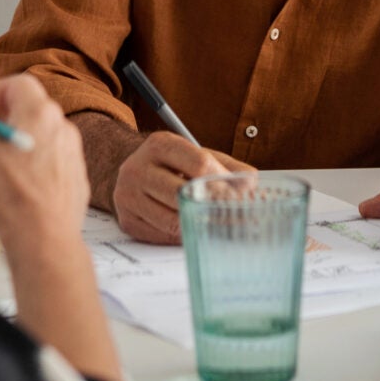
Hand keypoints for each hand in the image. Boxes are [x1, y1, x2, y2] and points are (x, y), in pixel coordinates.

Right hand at [0, 74, 88, 249]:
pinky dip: (16, 171)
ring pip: (28, 144)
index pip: (16, 84)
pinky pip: (39, 167)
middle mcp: (61, 131)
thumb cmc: (15, 197)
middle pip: (21, 115)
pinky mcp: (70, 182)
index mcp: (40, 113)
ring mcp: (68, 157)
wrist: (43, 239)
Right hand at [112, 133, 252, 243]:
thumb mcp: (197, 154)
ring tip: (223, 225)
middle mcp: (138, 168)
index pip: (199, 164)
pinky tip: (199, 231)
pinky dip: (186, 236)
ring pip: (174, 220)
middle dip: (216, 207)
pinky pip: (164, 236)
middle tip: (239, 216)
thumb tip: (252, 184)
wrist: (130, 172)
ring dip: (203, 226)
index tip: (244, 196)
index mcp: (160, 145)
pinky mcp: (128, 221)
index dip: (224, 183)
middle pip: (185, 194)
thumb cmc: (172, 165)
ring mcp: (128, 196)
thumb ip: (227, 167)